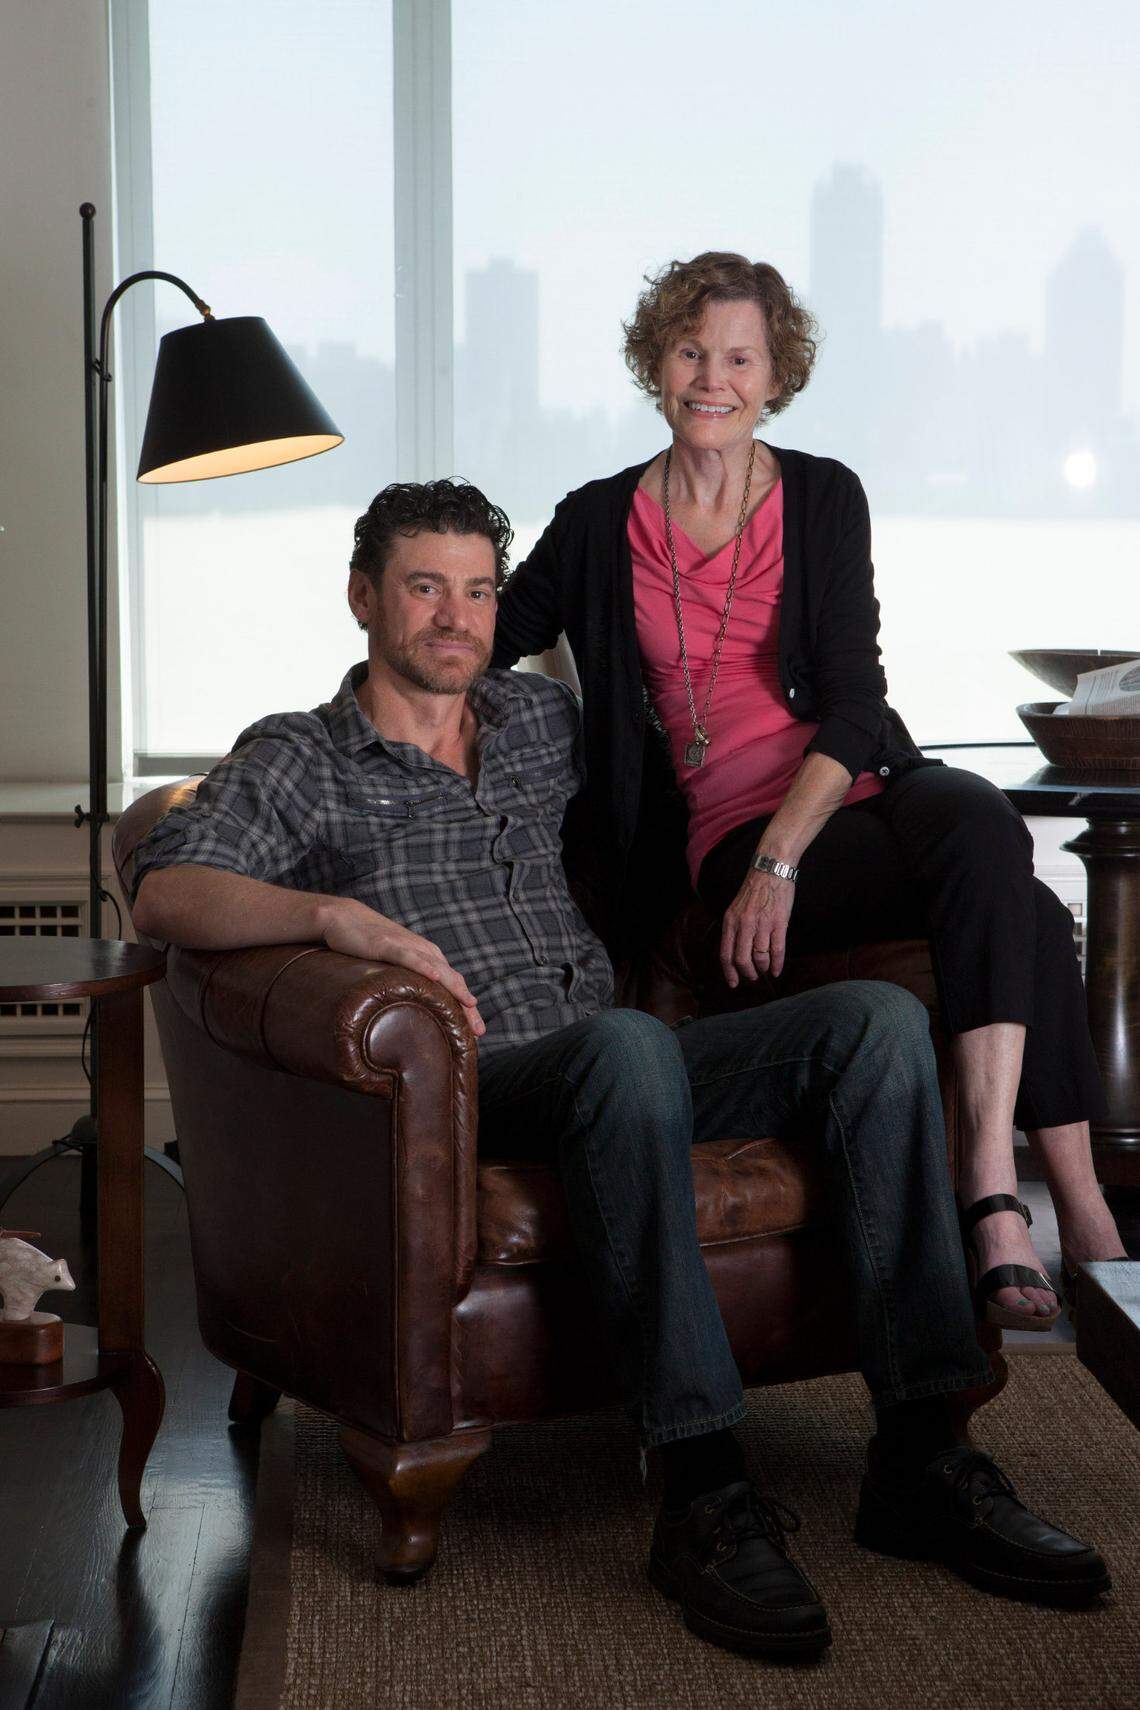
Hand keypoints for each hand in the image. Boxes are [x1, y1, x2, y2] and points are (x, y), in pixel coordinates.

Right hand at [319, 897, 485, 1036]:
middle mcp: (423, 951)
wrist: (342, 917)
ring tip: (470, 1006)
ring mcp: (407, 947)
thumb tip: (413, 1012)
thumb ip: (406, 983)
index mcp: (427, 957)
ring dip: (455, 988)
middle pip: (452, 980)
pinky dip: (424, 966)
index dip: (467, 1008)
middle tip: (480, 1031)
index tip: (477, 1032)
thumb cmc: (368, 944)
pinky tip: (436, 976)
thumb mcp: (394, 967)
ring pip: (437, 969)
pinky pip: (409, 957)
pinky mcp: (387, 945)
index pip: (453, 985)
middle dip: (467, 1006)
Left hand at [719, 865, 795, 986]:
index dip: (729, 972)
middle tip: (753, 978)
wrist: (771, 870)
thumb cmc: (755, 890)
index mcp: (730, 921)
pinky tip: (777, 970)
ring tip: (766, 971)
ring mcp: (762, 925)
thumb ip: (734, 928)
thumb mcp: (736, 908)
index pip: (725, 953)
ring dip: (763, 969)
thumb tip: (734, 952)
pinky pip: (777, 951)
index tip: (733, 983)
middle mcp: (744, 925)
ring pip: (760, 958)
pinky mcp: (779, 923)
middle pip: (742, 960)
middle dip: (747, 974)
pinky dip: (777, 964)